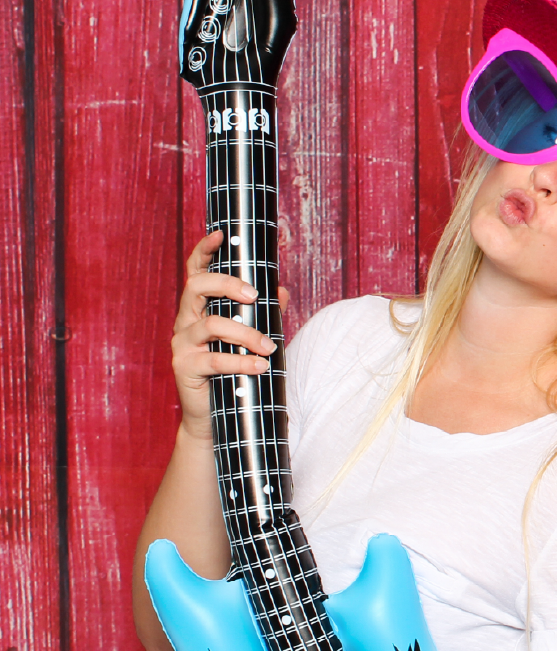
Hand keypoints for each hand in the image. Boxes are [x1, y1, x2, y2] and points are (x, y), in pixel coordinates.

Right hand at [172, 230, 283, 441]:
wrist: (216, 416)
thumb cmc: (235, 370)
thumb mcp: (252, 339)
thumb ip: (265, 314)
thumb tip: (282, 290)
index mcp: (200, 308)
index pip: (197, 272)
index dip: (204, 251)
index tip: (220, 234)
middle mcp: (185, 321)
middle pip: (197, 287)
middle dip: (227, 284)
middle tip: (254, 296)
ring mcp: (182, 344)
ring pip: (211, 325)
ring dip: (246, 333)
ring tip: (269, 346)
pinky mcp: (184, 367)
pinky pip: (214, 360)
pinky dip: (241, 361)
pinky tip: (260, 366)